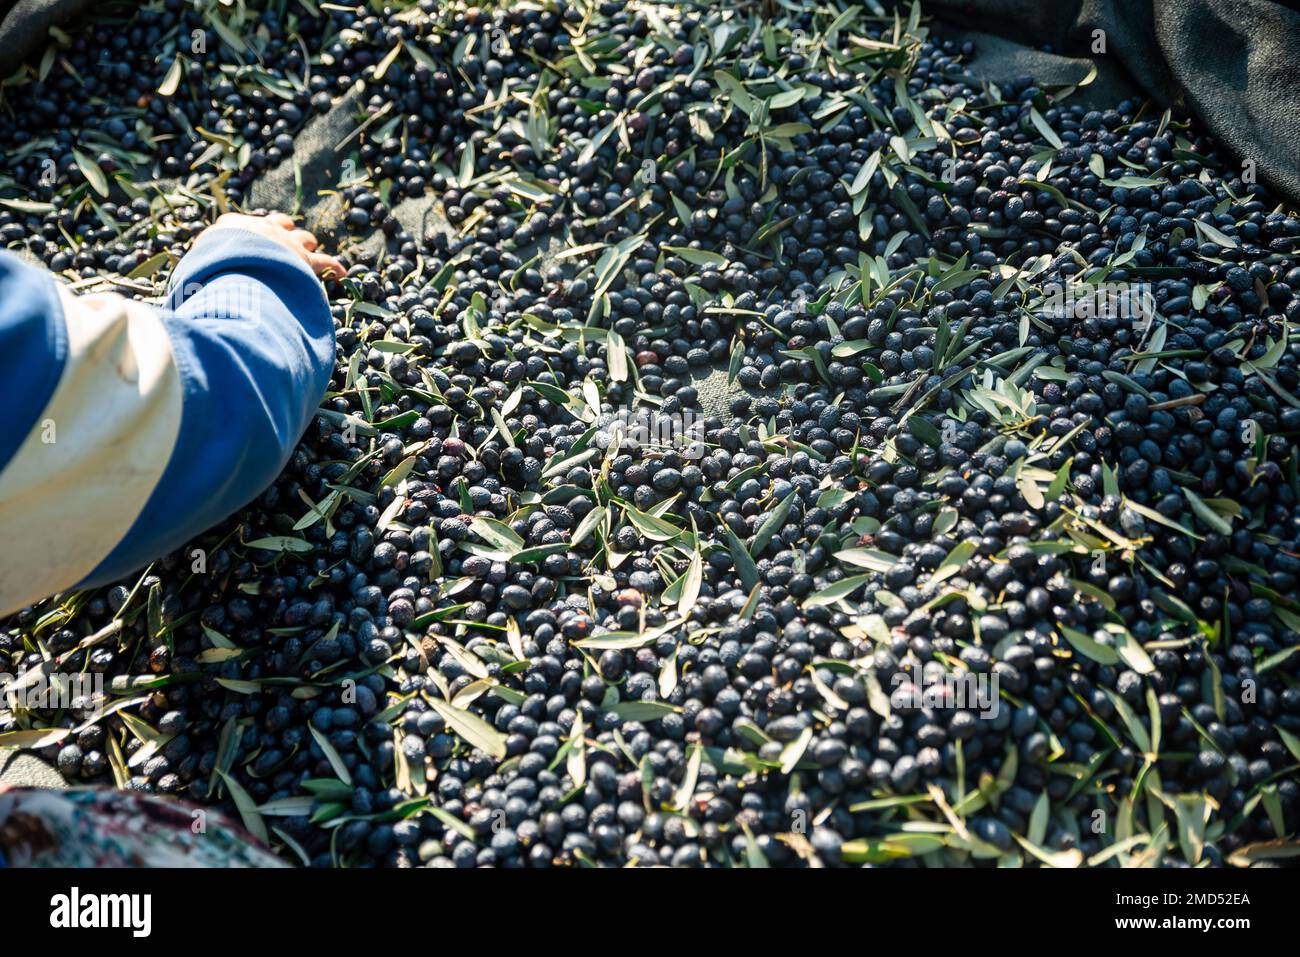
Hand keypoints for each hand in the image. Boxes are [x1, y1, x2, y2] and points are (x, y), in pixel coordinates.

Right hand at [203, 212, 345, 280]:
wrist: (234, 268)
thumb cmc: (207, 270)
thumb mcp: (193, 267)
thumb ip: (196, 272)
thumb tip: (184, 291)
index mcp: (232, 226)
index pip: (241, 225)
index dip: (249, 234)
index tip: (248, 242)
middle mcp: (262, 228)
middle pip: (278, 224)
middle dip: (283, 232)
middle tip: (284, 244)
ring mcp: (286, 242)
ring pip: (303, 237)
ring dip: (306, 244)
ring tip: (308, 253)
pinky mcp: (306, 259)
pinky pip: (326, 262)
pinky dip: (335, 267)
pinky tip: (342, 273)